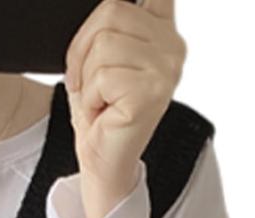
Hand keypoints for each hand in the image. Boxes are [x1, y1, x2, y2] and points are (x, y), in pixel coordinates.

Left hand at [64, 0, 186, 217]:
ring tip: (99, 100)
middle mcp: (173, 46)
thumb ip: (110, 24)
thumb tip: (106, 7)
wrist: (102, 162)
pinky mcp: (150, 92)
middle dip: (83, 51)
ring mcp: (166, 69)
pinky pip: (102, 76)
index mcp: (163, 31)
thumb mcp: (101, 58)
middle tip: (90, 85)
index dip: (111, 12)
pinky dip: (90, 98)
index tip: (104, 45)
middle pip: (110, 12)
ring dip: (87, 79)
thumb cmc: (100, 113)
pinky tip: (103, 112)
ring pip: (103, 44)